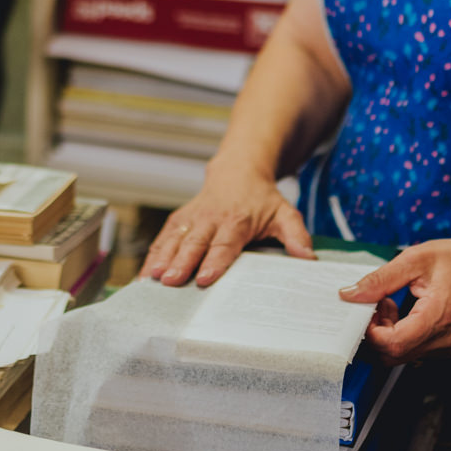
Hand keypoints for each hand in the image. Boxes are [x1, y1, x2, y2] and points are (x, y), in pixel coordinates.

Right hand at [143, 167, 313, 286]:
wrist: (239, 170)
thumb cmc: (262, 199)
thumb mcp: (285, 213)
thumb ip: (296, 235)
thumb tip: (307, 257)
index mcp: (237, 220)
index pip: (224, 244)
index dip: (214, 261)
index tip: (204, 278)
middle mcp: (212, 218)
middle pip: (194, 242)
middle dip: (181, 262)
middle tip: (170, 281)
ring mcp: (193, 217)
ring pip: (174, 239)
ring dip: (161, 258)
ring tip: (150, 279)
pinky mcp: (180, 219)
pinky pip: (163, 237)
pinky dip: (152, 255)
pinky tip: (143, 275)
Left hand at [339, 231, 450, 363]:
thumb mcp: (415, 259)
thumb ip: (380, 280)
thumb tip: (349, 295)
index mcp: (439, 316)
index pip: (393, 344)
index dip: (371, 332)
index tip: (367, 309)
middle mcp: (446, 340)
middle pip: (394, 355)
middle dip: (377, 332)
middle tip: (379, 304)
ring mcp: (450, 347)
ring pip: (403, 356)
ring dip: (389, 334)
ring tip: (394, 304)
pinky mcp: (450, 348)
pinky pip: (415, 351)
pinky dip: (403, 336)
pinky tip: (407, 313)